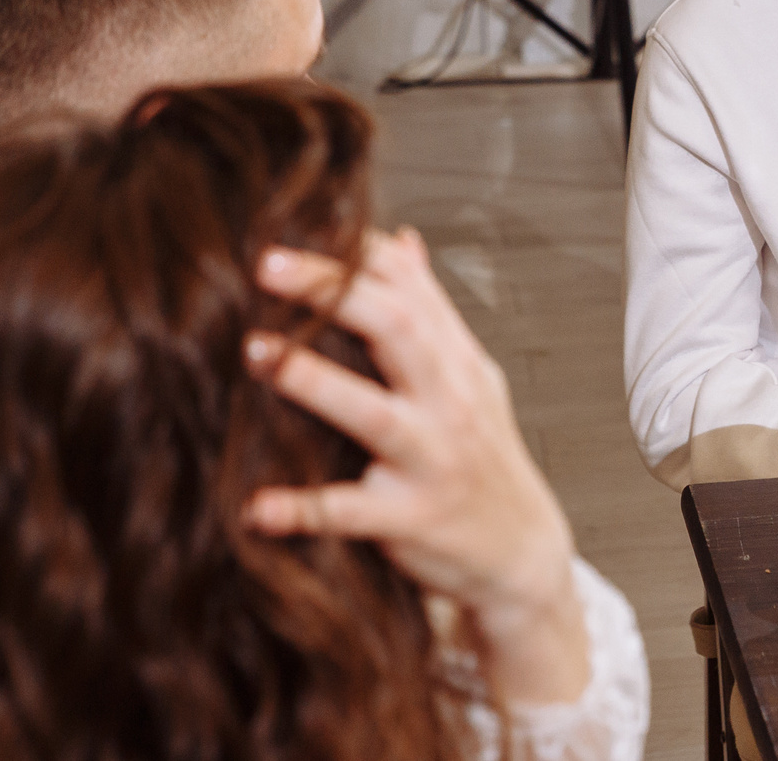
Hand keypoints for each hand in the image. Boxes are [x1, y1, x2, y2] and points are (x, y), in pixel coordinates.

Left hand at [245, 229, 587, 704]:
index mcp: (458, 363)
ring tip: (257, 353)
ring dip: (314, 382)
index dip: (361, 255)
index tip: (304, 225)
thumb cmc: (482, 455)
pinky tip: (257, 506)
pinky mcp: (410, 520)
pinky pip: (350, 514)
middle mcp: (450, 403)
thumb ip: (431, 311)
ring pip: (376, 414)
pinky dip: (304, 510)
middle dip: (332, 293)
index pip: (413, 289)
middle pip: (398, 329)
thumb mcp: (469, 376)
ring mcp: (433, 461)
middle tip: (268, 266)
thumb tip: (402, 241)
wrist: (520, 551)